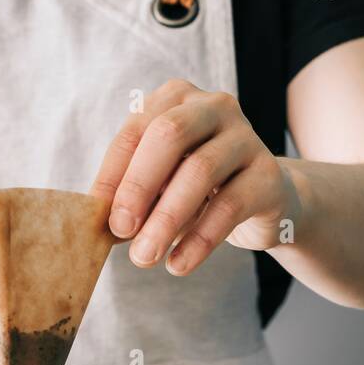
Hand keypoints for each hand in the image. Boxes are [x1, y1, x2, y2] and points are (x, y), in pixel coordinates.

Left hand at [91, 79, 302, 274]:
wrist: (261, 201)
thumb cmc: (196, 191)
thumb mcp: (158, 188)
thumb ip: (130, 199)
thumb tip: (97, 228)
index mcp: (176, 100)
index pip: (135, 130)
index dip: (113, 174)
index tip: (96, 216)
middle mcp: (213, 107)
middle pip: (169, 135)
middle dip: (138, 185)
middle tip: (121, 230)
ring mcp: (246, 137)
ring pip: (200, 170)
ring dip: (165, 220)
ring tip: (144, 258)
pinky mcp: (268, 175)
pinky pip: (229, 206)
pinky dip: (199, 240)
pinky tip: (178, 264)